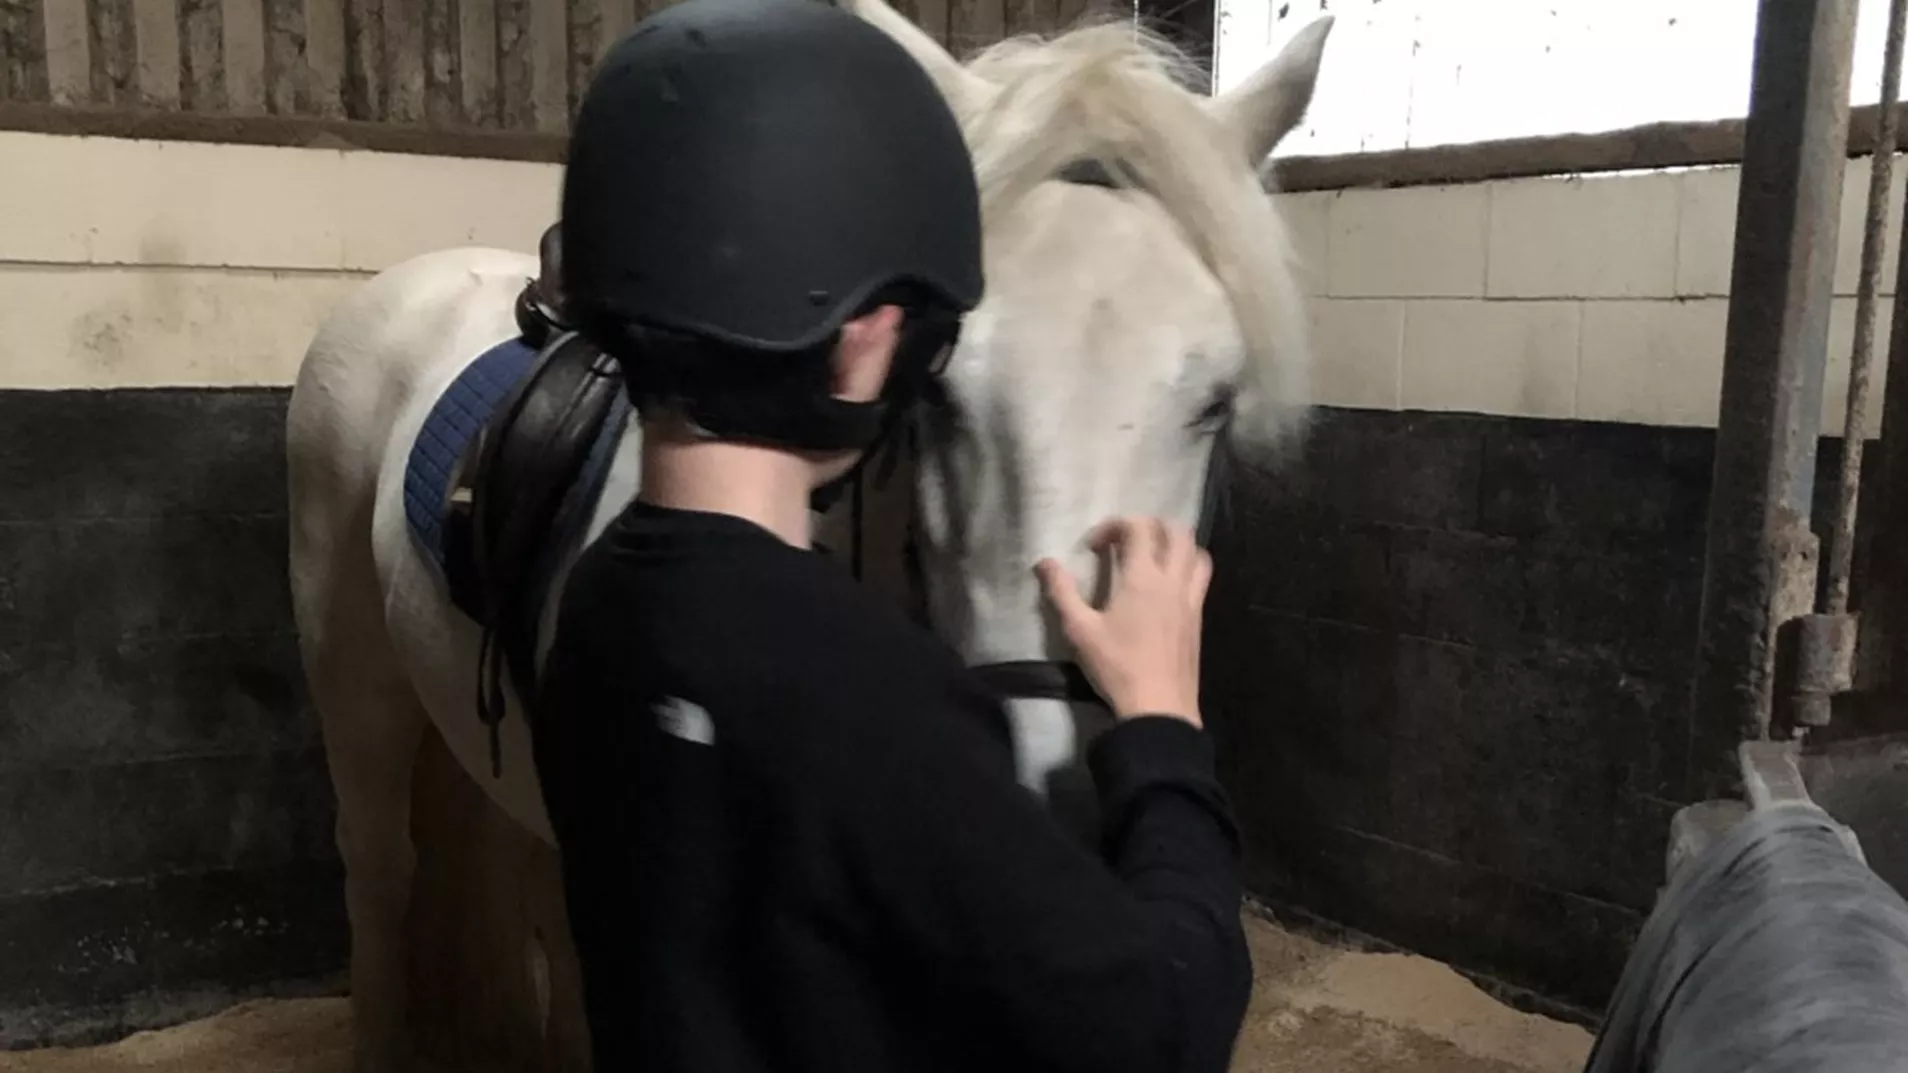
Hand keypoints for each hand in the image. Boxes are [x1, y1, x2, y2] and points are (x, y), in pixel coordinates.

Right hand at [1035, 517, 1211, 725]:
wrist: (1159, 708)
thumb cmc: (1117, 667)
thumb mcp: (1079, 630)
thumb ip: (1061, 592)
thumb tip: (1044, 562)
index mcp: (1142, 578)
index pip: (1138, 528)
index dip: (1114, 526)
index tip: (1094, 548)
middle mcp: (1172, 581)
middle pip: (1175, 531)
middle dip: (1149, 526)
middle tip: (1126, 542)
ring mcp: (1191, 599)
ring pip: (1196, 552)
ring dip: (1176, 544)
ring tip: (1153, 558)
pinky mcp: (1198, 618)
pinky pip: (1201, 578)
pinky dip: (1188, 567)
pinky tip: (1168, 586)